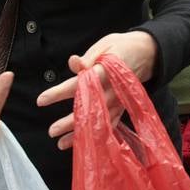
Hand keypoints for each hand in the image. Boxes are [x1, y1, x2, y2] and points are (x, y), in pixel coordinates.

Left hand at [36, 30, 158, 150]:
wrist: (148, 53)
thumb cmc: (121, 47)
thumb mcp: (105, 45)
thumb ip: (88, 58)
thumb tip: (73, 63)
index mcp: (106, 71)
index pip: (80, 83)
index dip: (60, 92)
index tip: (41, 100)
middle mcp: (113, 89)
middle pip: (89, 107)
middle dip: (70, 121)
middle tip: (52, 131)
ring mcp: (120, 99)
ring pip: (99, 119)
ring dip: (81, 132)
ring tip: (61, 143)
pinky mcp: (123, 105)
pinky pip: (111, 122)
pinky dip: (98, 134)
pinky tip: (84, 143)